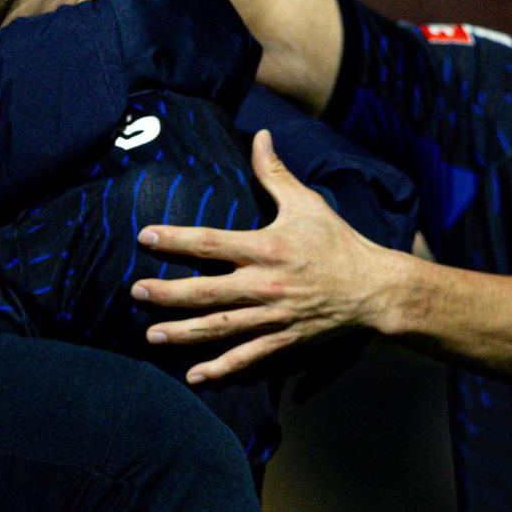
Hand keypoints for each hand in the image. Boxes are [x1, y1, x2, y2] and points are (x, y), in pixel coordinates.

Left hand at [131, 129, 388, 380]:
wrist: (376, 289)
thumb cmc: (338, 242)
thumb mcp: (307, 203)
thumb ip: (275, 172)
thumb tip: (259, 135)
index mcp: (266, 248)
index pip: (211, 242)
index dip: (176, 240)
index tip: (144, 237)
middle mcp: (265, 285)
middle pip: (206, 291)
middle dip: (168, 293)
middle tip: (135, 291)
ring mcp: (273, 316)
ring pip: (220, 328)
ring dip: (183, 333)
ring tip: (150, 335)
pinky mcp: (283, 339)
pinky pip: (248, 357)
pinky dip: (221, 368)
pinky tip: (194, 376)